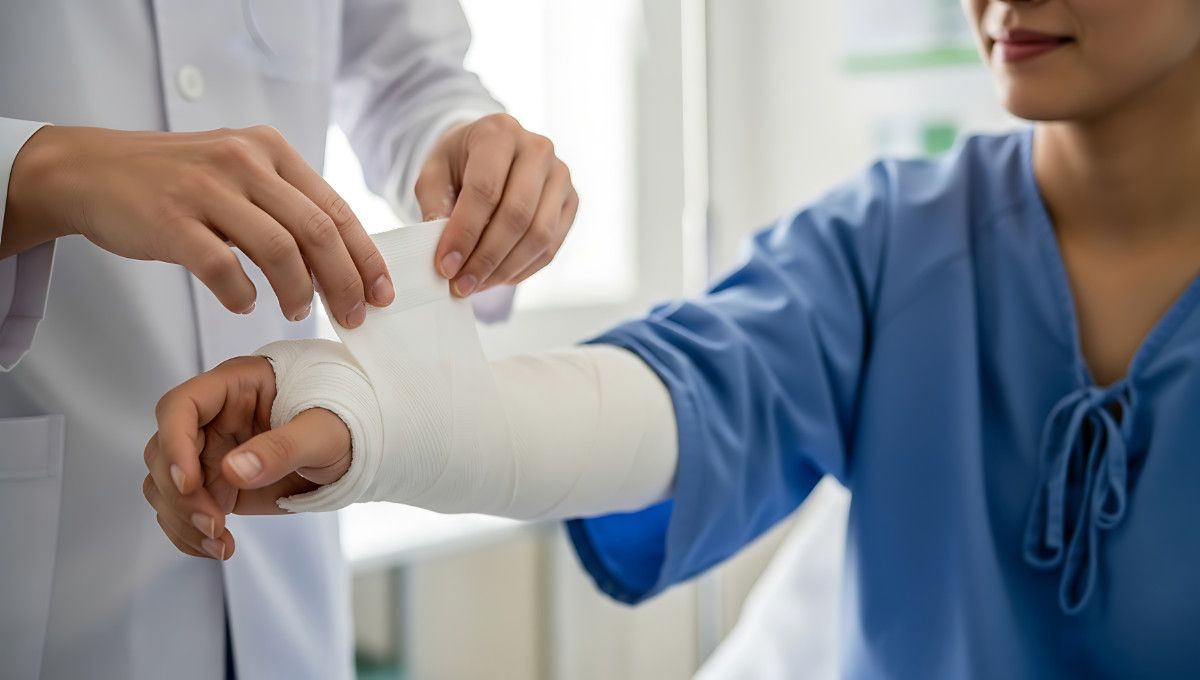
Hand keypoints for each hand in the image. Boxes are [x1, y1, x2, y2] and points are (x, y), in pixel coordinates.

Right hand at [2, 125, 393, 326]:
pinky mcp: (171, 221)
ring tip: (297, 312)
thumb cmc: (176, 181)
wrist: (89, 172)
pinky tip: (244, 304)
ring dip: (298, 292)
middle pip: (317, 232)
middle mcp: (244, 161)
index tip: (382, 293)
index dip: (366, 257)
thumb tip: (341, 259)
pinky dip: (242, 295)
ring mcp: (206, 189)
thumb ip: (286, 203)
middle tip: (353, 316)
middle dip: (345, 282)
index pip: (336, 209)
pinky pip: (224, 269)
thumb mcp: (239, 172)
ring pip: (279, 250)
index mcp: (270, 149)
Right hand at [142, 355, 351, 559]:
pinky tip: (220, 547)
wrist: (360, 448)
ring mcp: (212, 452)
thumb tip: (235, 470)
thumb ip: (283, 447)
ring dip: (181, 519)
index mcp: (237, 386)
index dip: (174, 442)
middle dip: (180, 493)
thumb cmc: (347, 422)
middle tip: (213, 523)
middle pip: (163, 451)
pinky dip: (191, 534)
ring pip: (166, 485)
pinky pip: (184, 510)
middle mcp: (214, 418)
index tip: (189, 481)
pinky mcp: (218, 484)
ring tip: (220, 543)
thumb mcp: (325, 431)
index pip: (181, 406)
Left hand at [415, 113, 578, 296]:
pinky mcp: (571, 201)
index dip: (465, 232)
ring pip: (539, 235)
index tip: (445, 266)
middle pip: (517, 215)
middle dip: (486, 258)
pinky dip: (522, 270)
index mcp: (499, 132)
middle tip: (461, 285)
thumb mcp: (433, 174)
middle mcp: (538, 149)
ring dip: (505, 269)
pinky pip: (551, 247)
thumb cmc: (459, 163)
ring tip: (476, 285)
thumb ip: (433, 206)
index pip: (485, 190)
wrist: (491, 152)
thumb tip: (447, 248)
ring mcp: (560, 175)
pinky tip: (496, 278)